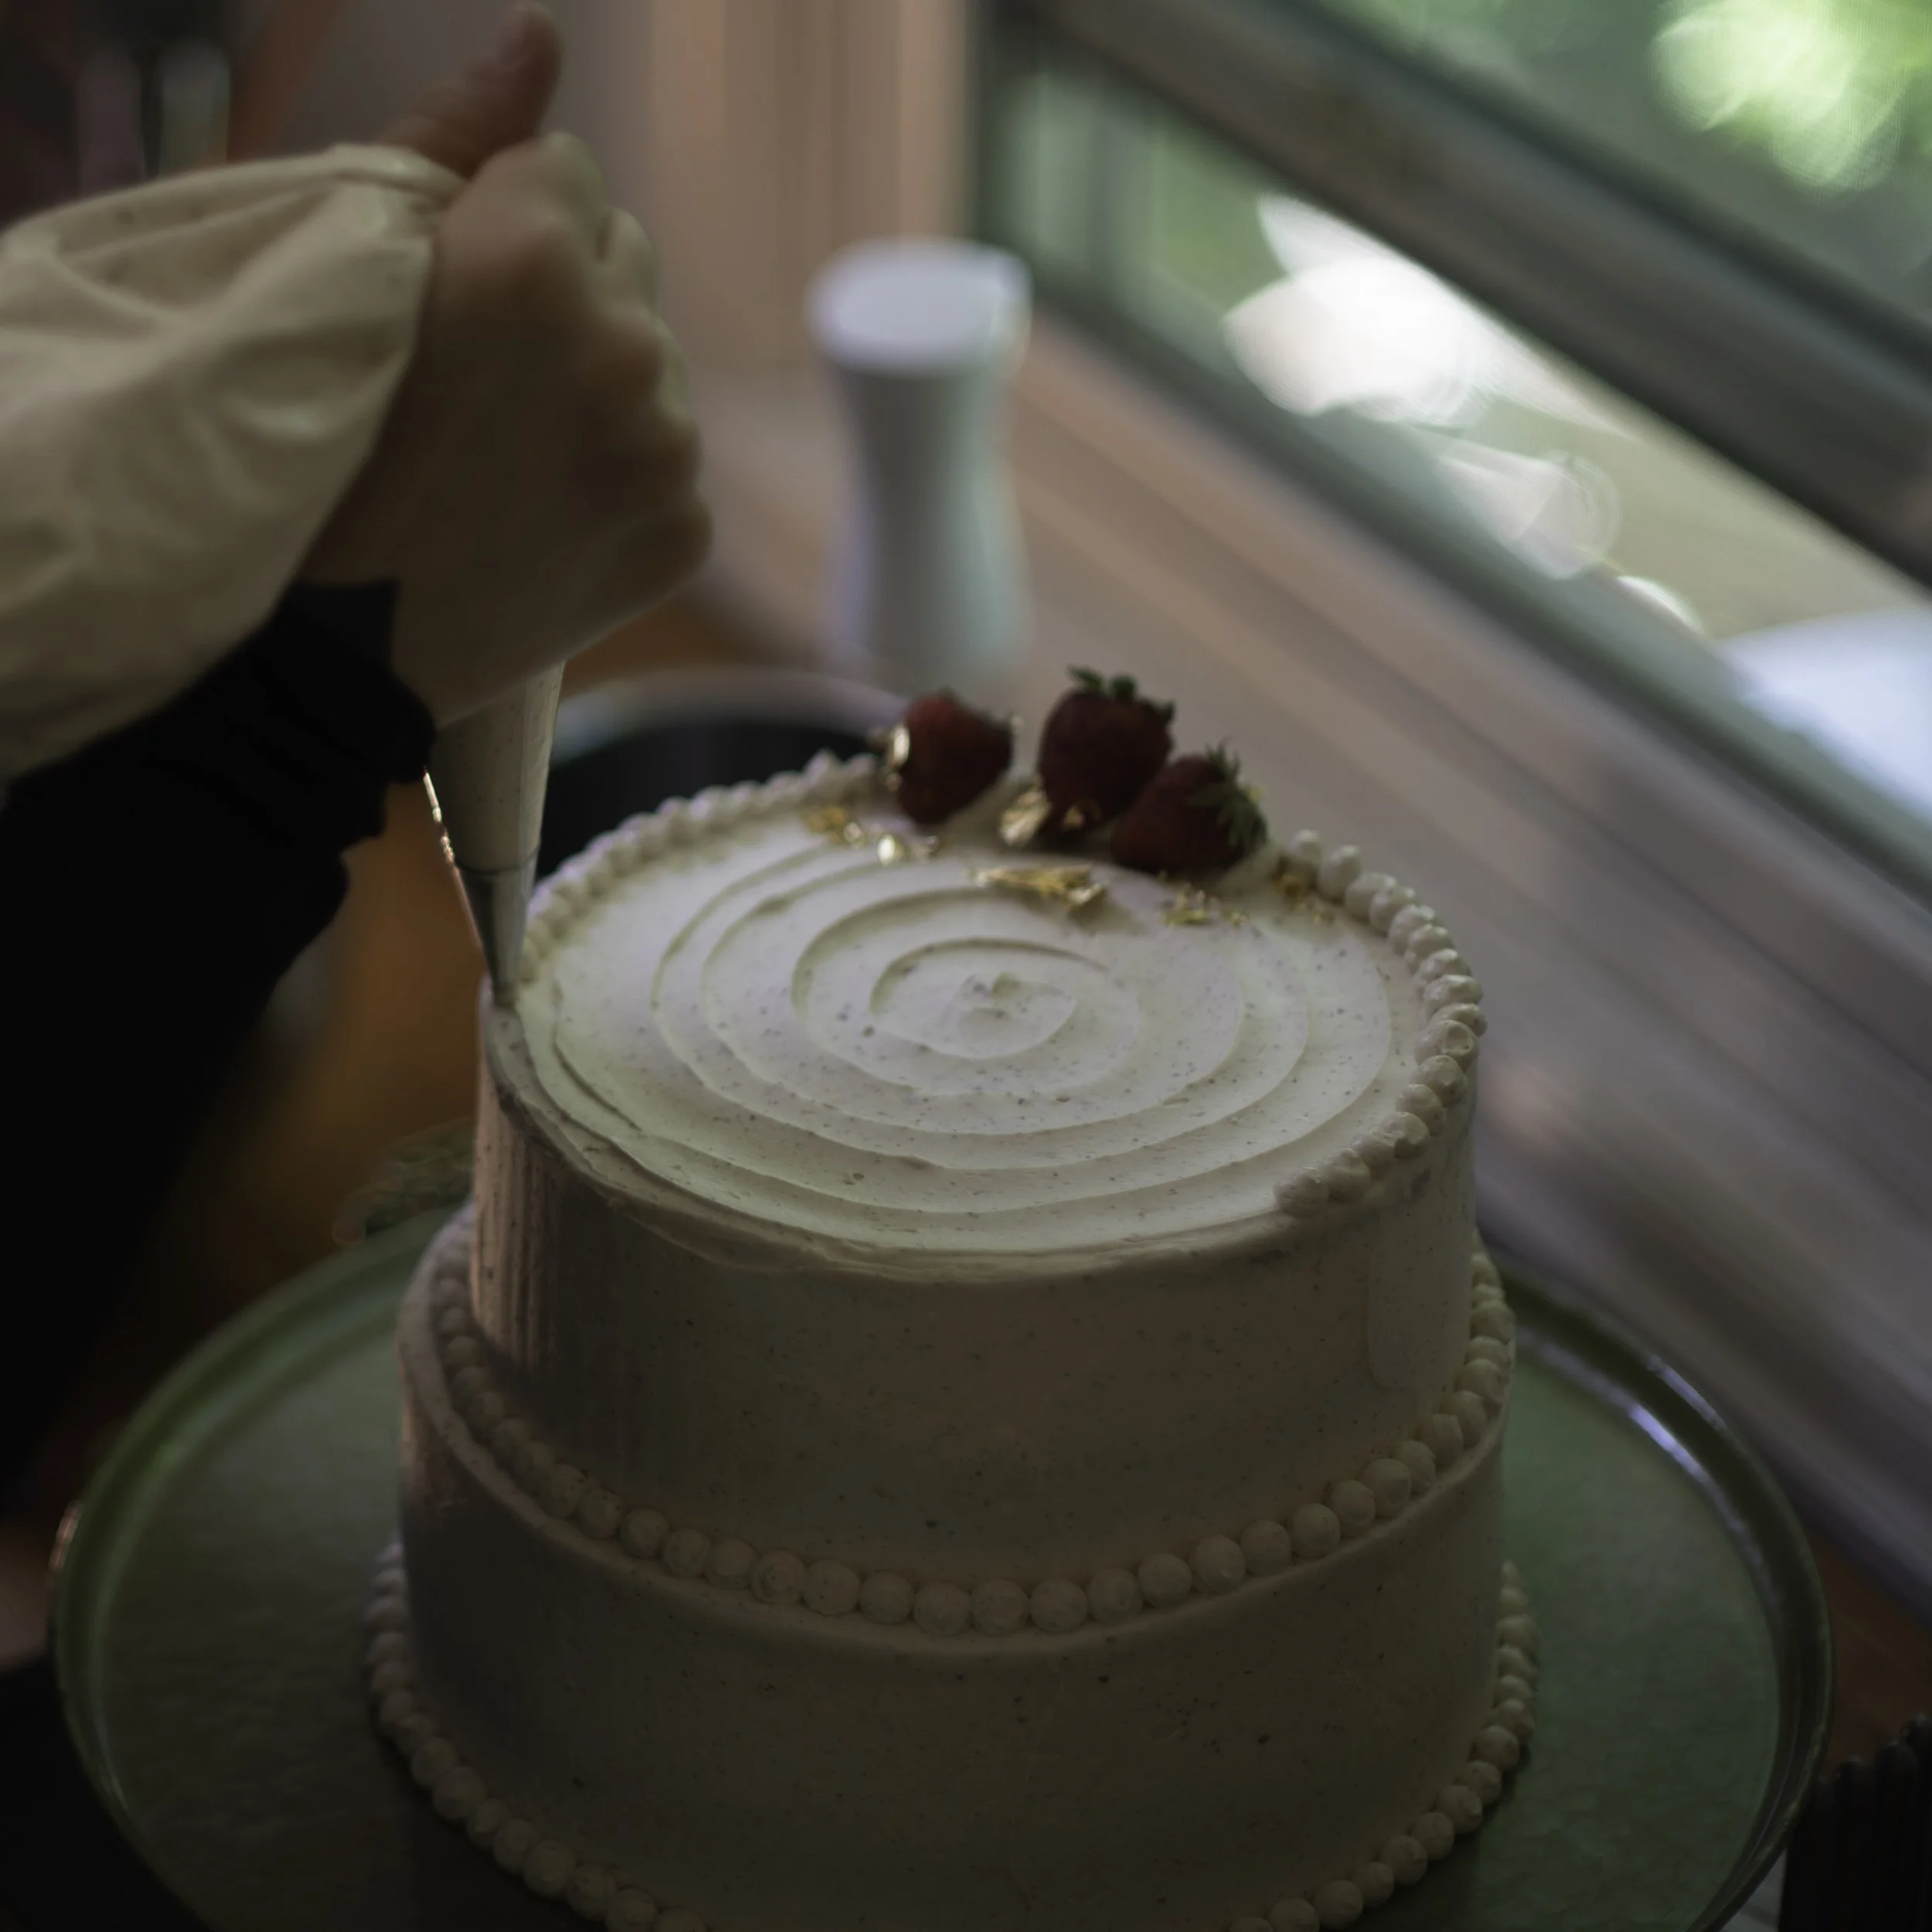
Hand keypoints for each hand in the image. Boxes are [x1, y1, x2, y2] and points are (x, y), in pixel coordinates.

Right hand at [301, 5, 709, 725]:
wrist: (335, 647)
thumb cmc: (319, 443)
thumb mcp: (363, 270)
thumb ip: (461, 138)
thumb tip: (542, 34)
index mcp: (538, 252)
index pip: (567, 171)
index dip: (501, 227)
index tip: (452, 302)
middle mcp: (626, 342)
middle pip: (627, 258)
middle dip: (569, 294)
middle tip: (482, 383)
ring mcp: (667, 446)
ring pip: (656, 360)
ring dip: (604, 385)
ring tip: (513, 456)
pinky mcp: (688, 532)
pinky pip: (673, 458)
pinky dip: (625, 477)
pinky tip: (551, 513)